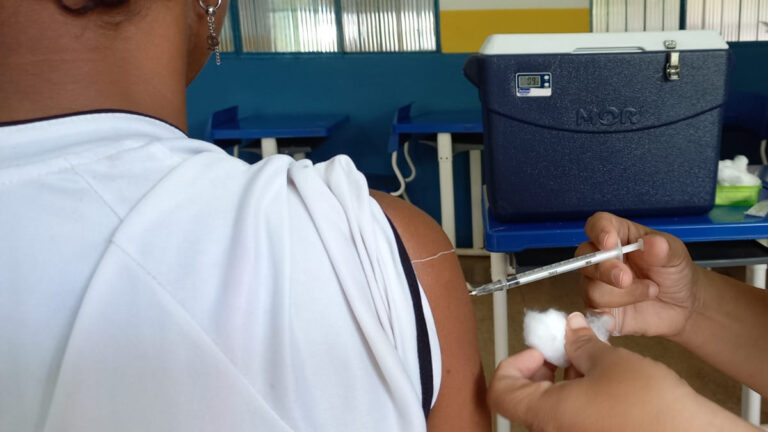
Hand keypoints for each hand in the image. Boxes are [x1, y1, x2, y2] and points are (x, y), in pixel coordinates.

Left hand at [488, 313, 750, 431]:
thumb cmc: (653, 408)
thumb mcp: (611, 361)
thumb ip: (581, 343)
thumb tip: (569, 328)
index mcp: (546, 415)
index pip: (501, 390)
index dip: (514, 363)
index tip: (540, 350)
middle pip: (525, 400)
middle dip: (543, 369)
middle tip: (567, 350)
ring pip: (551, 410)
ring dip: (563, 383)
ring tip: (594, 363)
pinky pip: (573, 421)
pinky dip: (580, 400)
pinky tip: (607, 384)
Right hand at [576, 212, 700, 336]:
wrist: (683, 307)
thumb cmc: (674, 273)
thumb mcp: (676, 257)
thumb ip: (664, 249)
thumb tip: (652, 243)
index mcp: (619, 236)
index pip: (598, 224)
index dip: (599, 231)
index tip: (609, 242)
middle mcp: (602, 258)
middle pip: (585, 256)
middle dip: (605, 269)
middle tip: (626, 279)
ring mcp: (598, 284)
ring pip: (590, 287)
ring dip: (621, 295)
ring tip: (649, 293)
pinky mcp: (598, 309)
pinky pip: (591, 312)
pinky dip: (605, 316)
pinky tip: (625, 315)